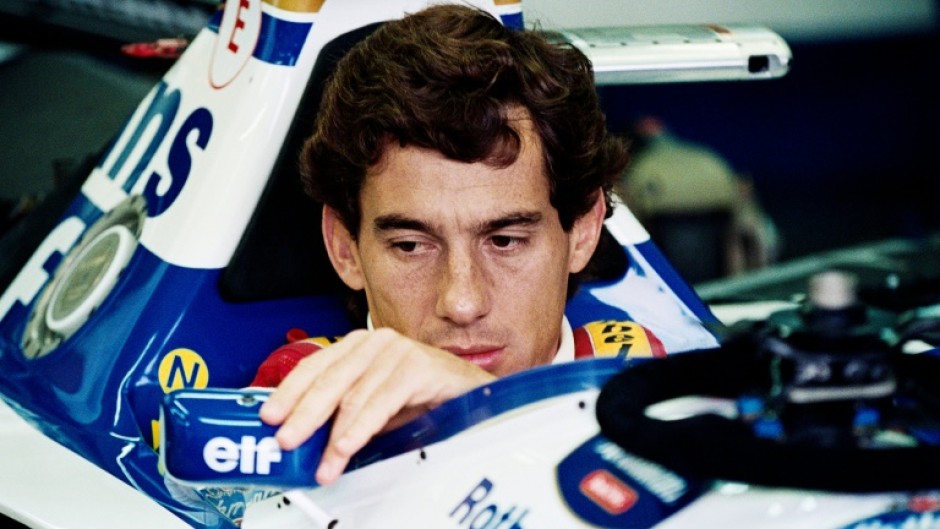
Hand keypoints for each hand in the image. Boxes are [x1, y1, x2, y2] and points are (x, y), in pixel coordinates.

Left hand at [258, 327, 495, 484]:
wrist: (471, 394)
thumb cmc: (423, 398)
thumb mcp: (375, 406)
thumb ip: (344, 413)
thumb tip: (305, 438)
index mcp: (358, 346)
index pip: (314, 365)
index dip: (289, 391)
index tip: (270, 416)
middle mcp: (375, 342)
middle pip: (329, 379)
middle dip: (303, 415)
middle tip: (286, 441)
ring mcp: (397, 350)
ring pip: (353, 395)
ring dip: (334, 435)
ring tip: (323, 462)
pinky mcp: (417, 365)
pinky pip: (381, 402)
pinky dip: (360, 429)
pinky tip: (347, 447)